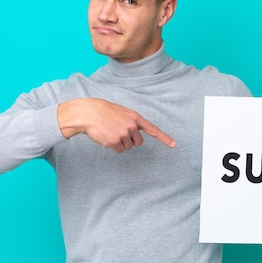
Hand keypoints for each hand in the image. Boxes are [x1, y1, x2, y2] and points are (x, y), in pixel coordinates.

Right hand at [57, 98, 175, 152]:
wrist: (88, 113)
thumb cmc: (104, 112)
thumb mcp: (121, 112)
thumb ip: (131, 122)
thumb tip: (136, 136)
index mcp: (134, 117)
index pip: (153, 129)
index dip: (164, 138)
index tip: (174, 145)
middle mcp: (131, 126)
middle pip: (138, 143)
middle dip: (131, 141)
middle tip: (119, 132)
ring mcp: (123, 134)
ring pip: (127, 147)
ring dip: (120, 143)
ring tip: (110, 132)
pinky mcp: (114, 142)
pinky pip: (119, 150)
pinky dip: (113, 147)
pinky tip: (106, 137)